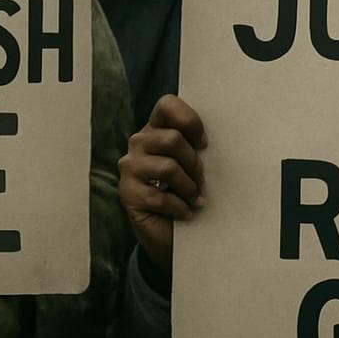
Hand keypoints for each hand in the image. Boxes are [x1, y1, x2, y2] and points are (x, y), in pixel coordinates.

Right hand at [118, 94, 206, 281]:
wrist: (170, 232)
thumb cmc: (186, 191)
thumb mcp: (193, 163)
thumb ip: (196, 145)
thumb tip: (211, 141)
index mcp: (156, 128)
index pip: (167, 104)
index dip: (190, 121)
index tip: (204, 145)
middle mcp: (138, 143)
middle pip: (172, 139)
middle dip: (193, 163)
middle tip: (200, 181)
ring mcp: (129, 167)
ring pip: (167, 167)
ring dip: (188, 187)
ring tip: (193, 197)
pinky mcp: (127, 194)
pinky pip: (160, 197)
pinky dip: (181, 208)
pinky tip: (185, 212)